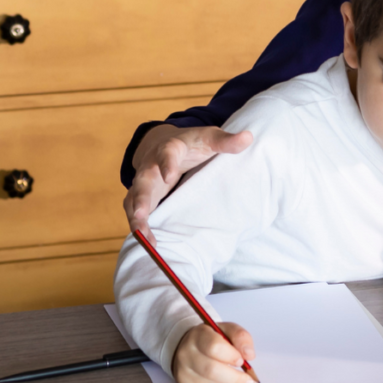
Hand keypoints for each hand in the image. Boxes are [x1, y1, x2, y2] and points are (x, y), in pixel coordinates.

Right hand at [125, 124, 253, 238]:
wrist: (164, 144)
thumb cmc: (192, 143)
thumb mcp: (209, 138)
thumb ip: (226, 141)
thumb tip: (249, 137)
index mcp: (170, 149)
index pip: (167, 154)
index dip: (167, 164)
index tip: (169, 176)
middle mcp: (151, 166)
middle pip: (142, 181)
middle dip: (141, 198)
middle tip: (141, 214)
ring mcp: (144, 183)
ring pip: (134, 201)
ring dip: (136, 219)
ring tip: (143, 238)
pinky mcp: (143, 198)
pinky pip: (136, 213)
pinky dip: (140, 228)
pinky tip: (149, 245)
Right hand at [172, 321, 255, 382]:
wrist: (187, 344)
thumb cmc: (212, 338)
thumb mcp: (227, 329)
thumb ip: (240, 337)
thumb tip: (249, 355)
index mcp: (199, 336)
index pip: (214, 347)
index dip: (231, 356)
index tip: (241, 361)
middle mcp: (187, 354)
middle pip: (211, 370)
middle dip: (235, 378)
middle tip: (250, 382)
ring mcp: (184, 371)